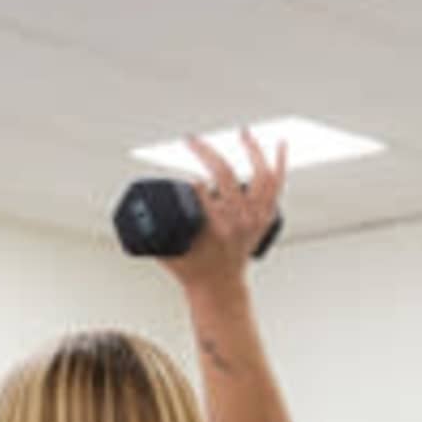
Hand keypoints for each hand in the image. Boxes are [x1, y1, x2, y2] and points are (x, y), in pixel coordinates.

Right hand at [163, 129, 289, 288]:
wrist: (220, 289)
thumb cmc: (194, 271)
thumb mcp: (169, 250)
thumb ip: (157, 231)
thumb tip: (141, 210)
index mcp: (216, 227)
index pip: (202, 187)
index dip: (190, 174)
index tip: (182, 161)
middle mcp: (240, 220)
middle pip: (226, 173)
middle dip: (206, 152)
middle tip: (193, 140)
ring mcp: (255, 217)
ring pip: (259, 174)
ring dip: (251, 150)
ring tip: (243, 132)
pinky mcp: (264, 216)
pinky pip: (276, 185)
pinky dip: (280, 163)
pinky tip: (279, 144)